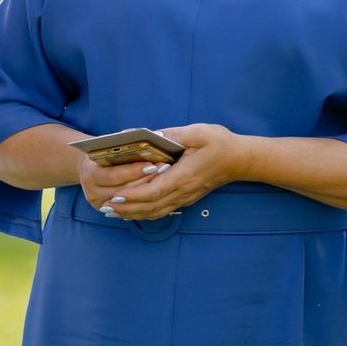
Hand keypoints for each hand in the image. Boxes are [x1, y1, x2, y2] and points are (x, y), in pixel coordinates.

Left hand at [84, 123, 245, 220]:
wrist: (241, 160)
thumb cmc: (221, 143)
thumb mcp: (199, 132)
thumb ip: (174, 134)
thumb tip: (152, 135)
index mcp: (185, 175)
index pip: (154, 190)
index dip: (133, 195)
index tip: (116, 195)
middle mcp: (184, 190)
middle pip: (151, 206)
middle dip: (126, 208)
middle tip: (104, 206)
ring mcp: (186, 197)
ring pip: (155, 211)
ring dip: (133, 213)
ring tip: (113, 211)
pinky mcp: (187, 198)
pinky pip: (162, 210)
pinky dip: (145, 213)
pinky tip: (133, 210)